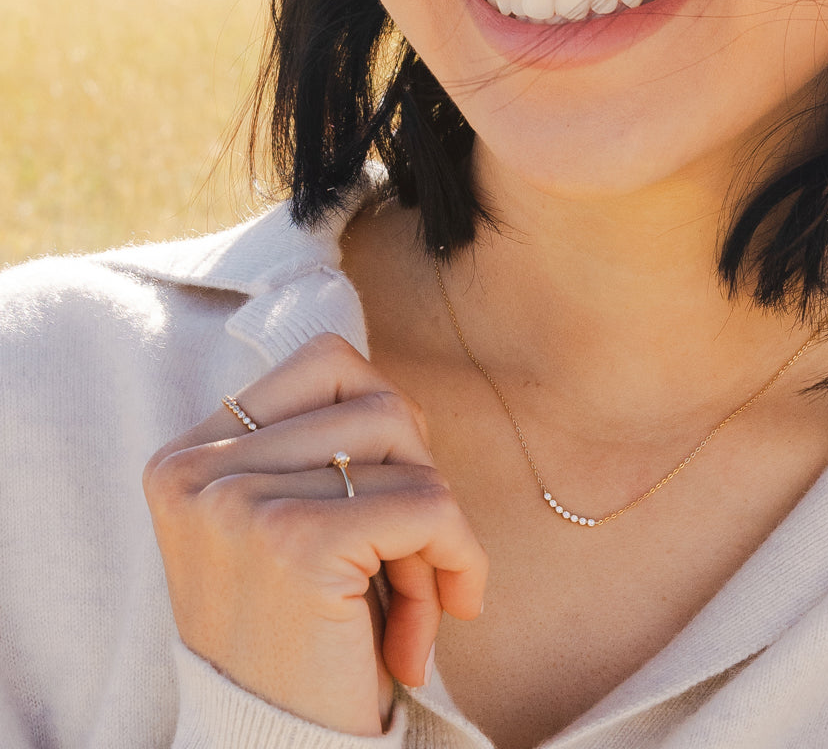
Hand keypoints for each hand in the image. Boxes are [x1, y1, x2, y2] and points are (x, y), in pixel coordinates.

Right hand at [142, 335, 487, 736]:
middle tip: (411, 557)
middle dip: (417, 475)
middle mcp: (199, 469)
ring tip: (417, 598)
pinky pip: (430, 504)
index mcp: (190, 457)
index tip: (388, 498)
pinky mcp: (295, 540)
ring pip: (407, 442)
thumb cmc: (305, 643)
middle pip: (377, 399)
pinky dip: (459, 556)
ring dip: (436, 526)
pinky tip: (440, 621)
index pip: (326, 362)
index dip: (385, 425)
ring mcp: (239, 500)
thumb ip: (323, 451)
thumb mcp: (287, 529)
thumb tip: (396, 392)